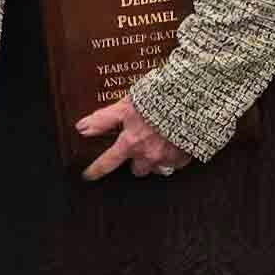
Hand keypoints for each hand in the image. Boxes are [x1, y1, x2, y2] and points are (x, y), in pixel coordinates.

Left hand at [75, 95, 191, 182]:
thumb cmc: (159, 98)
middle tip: (140, 145)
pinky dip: (172, 154)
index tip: (88, 176)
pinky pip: (174, 163)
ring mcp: (167, 159)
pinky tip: (174, 140)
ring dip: (154, 158)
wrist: (192, 98)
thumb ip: (104, 119)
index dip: (96, 170)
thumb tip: (82, 128)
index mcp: (131, 142)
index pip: (108, 162)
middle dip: (136, 160)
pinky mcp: (184, 158)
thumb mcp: (127, 105)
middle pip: (136, 169)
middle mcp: (147, 155)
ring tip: (158, 141)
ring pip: (155, 168)